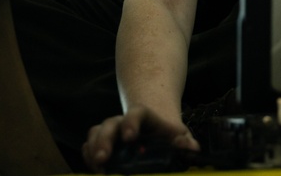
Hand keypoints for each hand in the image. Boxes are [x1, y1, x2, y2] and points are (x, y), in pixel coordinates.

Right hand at [82, 106, 199, 172]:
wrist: (156, 132)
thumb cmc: (169, 136)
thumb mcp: (179, 136)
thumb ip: (185, 142)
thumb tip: (192, 148)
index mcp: (146, 117)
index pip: (137, 113)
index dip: (131, 122)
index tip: (129, 137)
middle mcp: (125, 122)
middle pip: (110, 124)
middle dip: (105, 140)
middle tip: (103, 158)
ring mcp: (112, 132)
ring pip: (96, 132)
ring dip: (94, 149)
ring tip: (98, 166)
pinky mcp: (103, 143)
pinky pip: (89, 145)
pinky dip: (88, 155)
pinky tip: (95, 168)